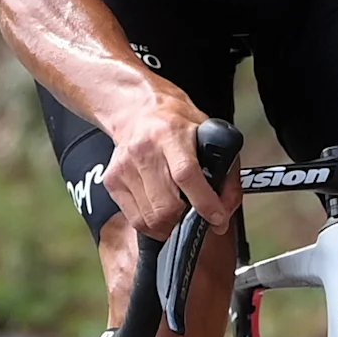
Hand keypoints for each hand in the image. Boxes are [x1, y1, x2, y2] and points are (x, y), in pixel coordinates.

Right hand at [100, 91, 236, 237]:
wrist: (137, 110)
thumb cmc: (175, 122)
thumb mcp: (207, 132)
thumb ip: (224, 167)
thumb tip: (225, 207)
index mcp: (170, 134)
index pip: (186, 174)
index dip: (204, 202)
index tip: (217, 217)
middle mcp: (144, 150)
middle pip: (166, 205)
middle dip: (187, 220)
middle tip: (197, 218)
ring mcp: (125, 167)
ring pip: (150, 218)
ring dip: (170, 226)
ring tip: (180, 216)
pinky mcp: (112, 181)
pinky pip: (136, 219)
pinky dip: (153, 225)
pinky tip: (161, 214)